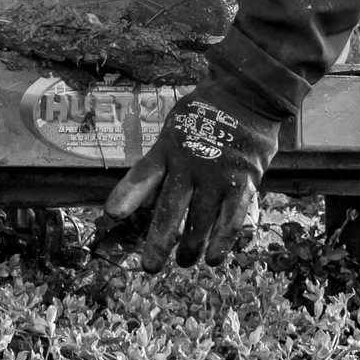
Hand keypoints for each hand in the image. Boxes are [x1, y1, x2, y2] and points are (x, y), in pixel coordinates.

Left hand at [102, 83, 282, 270]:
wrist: (248, 93)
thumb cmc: (207, 110)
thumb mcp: (178, 124)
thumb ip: (166, 156)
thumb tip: (149, 191)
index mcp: (168, 147)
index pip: (143, 175)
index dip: (127, 196)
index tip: (112, 216)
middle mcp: (189, 164)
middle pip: (170, 209)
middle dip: (159, 241)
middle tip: (149, 266)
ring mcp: (217, 174)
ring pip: (200, 221)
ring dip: (191, 247)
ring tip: (185, 262)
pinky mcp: (243, 181)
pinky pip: (231, 218)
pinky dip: (222, 241)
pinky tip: (215, 259)